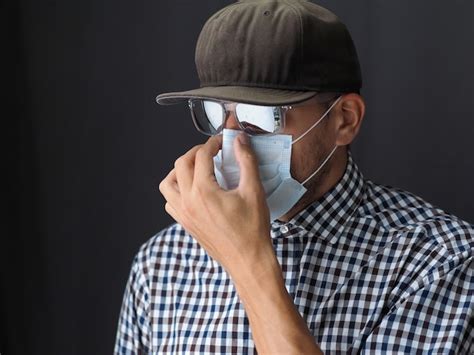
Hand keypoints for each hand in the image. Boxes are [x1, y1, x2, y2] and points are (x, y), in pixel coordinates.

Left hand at [158, 133, 273, 277]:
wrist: (248, 260)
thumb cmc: (252, 230)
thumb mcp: (253, 191)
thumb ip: (246, 161)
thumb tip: (239, 141)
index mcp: (203, 192)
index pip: (201, 156)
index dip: (212, 144)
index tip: (221, 143)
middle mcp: (188, 202)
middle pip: (181, 164)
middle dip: (196, 153)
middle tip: (211, 151)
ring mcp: (183, 214)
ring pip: (168, 183)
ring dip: (180, 170)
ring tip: (197, 168)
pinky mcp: (185, 224)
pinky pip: (170, 201)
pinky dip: (176, 190)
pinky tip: (193, 190)